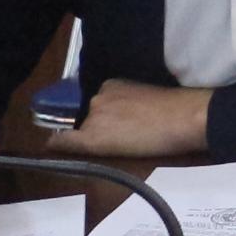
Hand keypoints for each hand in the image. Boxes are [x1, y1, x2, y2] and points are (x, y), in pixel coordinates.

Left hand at [58, 79, 215, 158]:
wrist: (184, 118)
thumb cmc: (178, 108)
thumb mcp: (147, 98)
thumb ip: (129, 103)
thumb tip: (123, 119)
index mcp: (112, 84)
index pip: (98, 104)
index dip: (102, 118)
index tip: (112, 126)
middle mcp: (98, 97)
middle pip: (87, 117)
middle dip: (97, 128)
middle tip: (119, 139)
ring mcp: (93, 117)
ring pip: (81, 132)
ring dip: (91, 140)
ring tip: (115, 150)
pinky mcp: (92, 138)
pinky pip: (64, 142)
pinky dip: (57, 145)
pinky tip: (52, 149)